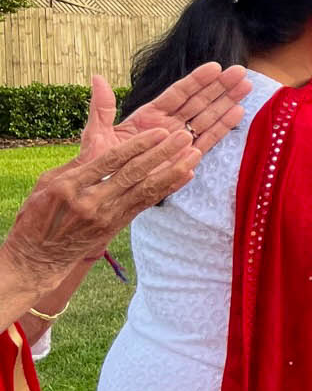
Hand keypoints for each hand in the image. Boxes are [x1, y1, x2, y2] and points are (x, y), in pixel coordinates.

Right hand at [0, 127, 198, 297]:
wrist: (38, 257)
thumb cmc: (38, 215)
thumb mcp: (46, 184)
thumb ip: (76, 165)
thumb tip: (101, 145)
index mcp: (69, 186)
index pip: (109, 162)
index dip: (138, 146)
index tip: (160, 133)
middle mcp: (91, 202)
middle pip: (133, 173)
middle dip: (162, 153)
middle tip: (185, 137)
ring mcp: (106, 216)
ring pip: (146, 189)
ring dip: (173, 170)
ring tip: (195, 154)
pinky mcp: (117, 225)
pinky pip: (146, 203)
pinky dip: (167, 187)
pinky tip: (186, 175)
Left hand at [104, 64, 250, 160]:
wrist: (106, 193)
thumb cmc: (99, 165)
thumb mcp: (97, 134)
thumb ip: (102, 107)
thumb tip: (97, 78)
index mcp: (149, 116)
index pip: (178, 94)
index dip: (197, 81)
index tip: (215, 67)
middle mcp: (169, 125)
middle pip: (199, 102)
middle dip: (220, 87)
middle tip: (240, 72)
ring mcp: (180, 141)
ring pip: (208, 117)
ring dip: (227, 102)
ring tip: (246, 86)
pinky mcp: (187, 157)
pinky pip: (208, 140)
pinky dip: (223, 127)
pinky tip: (238, 112)